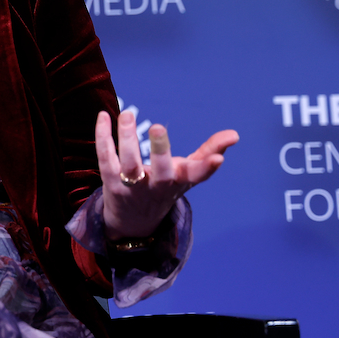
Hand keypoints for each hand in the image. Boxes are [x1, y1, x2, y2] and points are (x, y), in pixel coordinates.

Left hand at [94, 110, 238, 238]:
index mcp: (180, 182)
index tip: (218, 159)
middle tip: (159, 127)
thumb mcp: (188, 174)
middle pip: (161, 173)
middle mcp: (158, 187)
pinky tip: (103, 116)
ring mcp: (133, 187)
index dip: (207, 168)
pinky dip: (103, 137)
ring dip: (126, 139)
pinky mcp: (110, 183)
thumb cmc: (165, 188)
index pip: (197, 177)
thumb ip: (209, 152)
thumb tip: (235, 134)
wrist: (133, 222)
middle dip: (161, 152)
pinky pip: (105, 159)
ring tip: (127, 115)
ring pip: (129, 165)